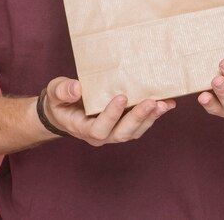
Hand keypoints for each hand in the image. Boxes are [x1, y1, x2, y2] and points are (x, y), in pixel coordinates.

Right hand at [43, 77, 174, 145]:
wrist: (65, 109)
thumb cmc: (60, 100)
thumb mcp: (55, 93)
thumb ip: (63, 91)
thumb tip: (76, 88)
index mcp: (83, 128)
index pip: (99, 128)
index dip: (111, 115)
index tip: (121, 97)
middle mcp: (101, 135)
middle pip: (122, 133)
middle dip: (138, 117)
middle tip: (151, 101)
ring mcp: (113, 131)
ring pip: (134, 131)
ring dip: (150, 118)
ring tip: (164, 103)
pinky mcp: (124, 124)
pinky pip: (141, 124)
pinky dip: (155, 115)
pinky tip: (168, 103)